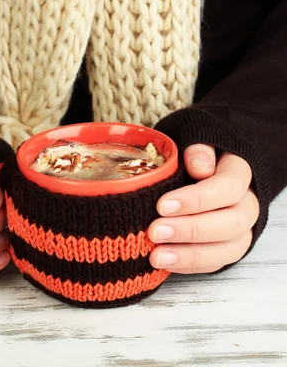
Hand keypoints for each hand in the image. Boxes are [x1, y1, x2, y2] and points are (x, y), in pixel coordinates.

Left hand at [148, 145, 259, 272]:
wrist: (199, 165)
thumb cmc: (193, 151)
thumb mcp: (194, 137)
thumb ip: (198, 148)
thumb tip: (199, 167)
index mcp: (240, 172)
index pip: (228, 188)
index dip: (196, 200)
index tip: (162, 205)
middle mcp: (247, 203)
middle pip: (232, 223)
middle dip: (191, 230)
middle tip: (155, 231)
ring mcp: (240, 228)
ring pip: (228, 249)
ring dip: (190, 255)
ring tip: (157, 256)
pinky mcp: (228, 246)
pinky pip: (217, 263)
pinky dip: (190, 265)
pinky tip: (165, 262)